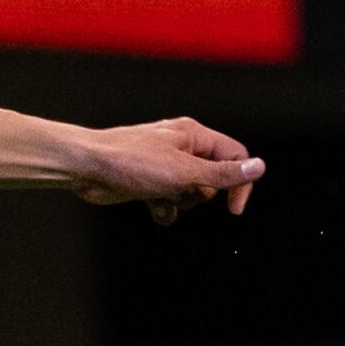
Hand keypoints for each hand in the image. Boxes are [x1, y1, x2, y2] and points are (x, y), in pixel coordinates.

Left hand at [71, 117, 260, 224]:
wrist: (86, 168)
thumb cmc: (130, 162)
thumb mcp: (184, 172)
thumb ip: (223, 173)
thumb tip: (259, 167)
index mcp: (194, 136)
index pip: (235, 156)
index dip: (239, 182)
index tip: (233, 209)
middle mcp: (181, 147)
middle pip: (213, 178)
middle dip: (200, 193)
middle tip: (180, 190)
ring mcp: (164, 165)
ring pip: (191, 192)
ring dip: (180, 201)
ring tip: (160, 194)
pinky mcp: (148, 181)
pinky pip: (169, 201)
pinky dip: (164, 209)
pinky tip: (152, 207)